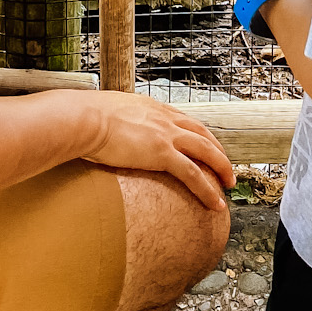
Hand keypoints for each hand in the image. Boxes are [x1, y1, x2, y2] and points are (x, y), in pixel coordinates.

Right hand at [82, 92, 234, 208]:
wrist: (82, 118)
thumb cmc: (84, 118)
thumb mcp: (106, 112)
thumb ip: (115, 121)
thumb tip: (106, 131)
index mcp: (152, 107)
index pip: (184, 120)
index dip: (198, 135)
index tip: (205, 146)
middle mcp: (164, 118)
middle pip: (203, 134)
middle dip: (218, 151)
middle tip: (226, 167)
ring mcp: (166, 135)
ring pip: (206, 152)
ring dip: (222, 168)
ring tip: (229, 184)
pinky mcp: (161, 153)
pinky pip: (193, 174)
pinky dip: (207, 190)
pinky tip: (215, 203)